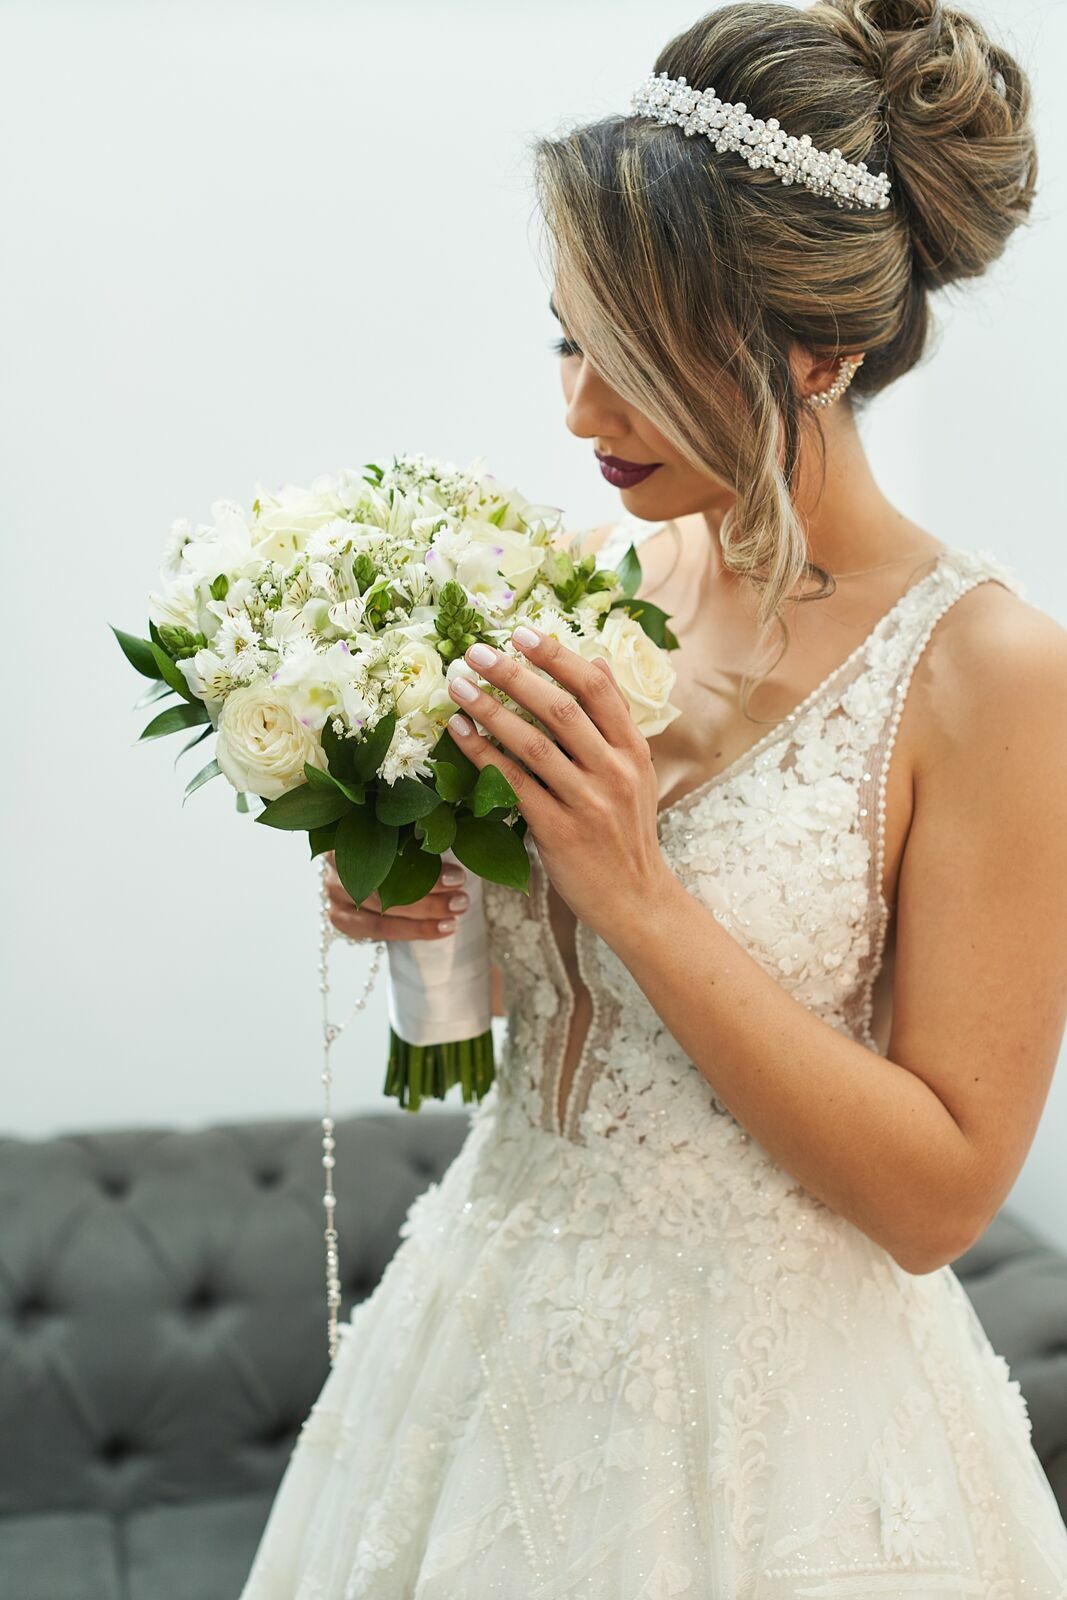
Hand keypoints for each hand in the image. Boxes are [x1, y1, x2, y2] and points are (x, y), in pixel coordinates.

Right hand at [323, 852, 468, 940]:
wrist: (373, 872)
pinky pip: (378, 930)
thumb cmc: (396, 850)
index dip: (424, 867)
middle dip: (428, 896)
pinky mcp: (340, 917)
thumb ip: (422, 842)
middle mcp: (337, 863)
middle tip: (461, 900)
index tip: (458, 877)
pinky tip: (441, 929)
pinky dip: (414, 931)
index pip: (391, 853)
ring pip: (382, 911)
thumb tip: (460, 845)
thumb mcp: (407, 839)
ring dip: (425, 916)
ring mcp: (334, 893)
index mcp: (353, 832)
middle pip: (386, 884)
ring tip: (455, 916)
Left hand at [445, 628, 671, 936]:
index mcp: (633, 750)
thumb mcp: (635, 773)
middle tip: (477, 651)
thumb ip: (615, 720)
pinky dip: (484, 754)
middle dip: (514, 675)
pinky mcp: (559, 832)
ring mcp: (587, 802)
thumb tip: (597, 661)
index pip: (596, 689)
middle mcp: (614, 771)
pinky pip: (514, 784)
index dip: (557, 656)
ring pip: (532, 744)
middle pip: (560, 709)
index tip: (522, 633)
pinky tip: (460, 733)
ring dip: (490, 710)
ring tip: (458, 686)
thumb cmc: (626, 833)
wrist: (635, 899)